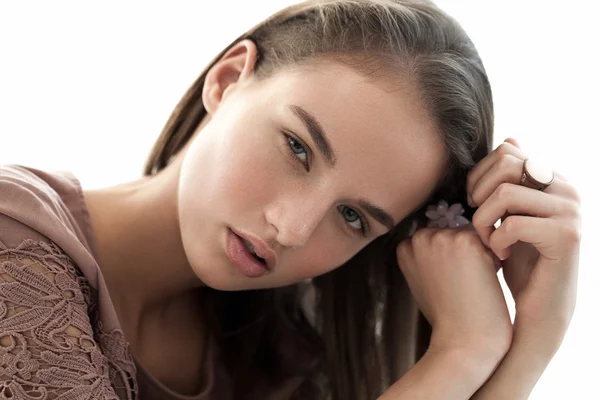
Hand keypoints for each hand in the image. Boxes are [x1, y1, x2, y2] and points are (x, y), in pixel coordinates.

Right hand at [396, 225, 512, 358]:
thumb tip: (445, 240)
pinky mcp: (467, 241)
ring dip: (478, 256)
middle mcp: (419, 238)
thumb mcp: (423, 282)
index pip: (436, 238)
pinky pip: (488, 243)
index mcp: (405, 247)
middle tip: (460, 284)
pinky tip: (483, 282)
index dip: (447, 259)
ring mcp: (442, 237)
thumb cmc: (447, 317)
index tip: (447, 282)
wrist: (461, 340)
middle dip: (463, 254)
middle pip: (454, 233)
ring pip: (472, 236)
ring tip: (471, 284)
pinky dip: (493, 261)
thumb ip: (427, 258)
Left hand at [467, 137, 581, 346]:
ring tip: (485, 240)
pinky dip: (495, 241)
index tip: (472, 202)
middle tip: (477, 221)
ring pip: (505, 193)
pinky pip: (513, 223)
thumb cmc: (518, 261)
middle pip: (506, 163)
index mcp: (553, 179)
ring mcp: (571, 210)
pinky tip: (500, 255)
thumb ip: (509, 181)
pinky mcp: (567, 236)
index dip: (478, 173)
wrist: (539, 308)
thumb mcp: (509, 214)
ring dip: (482, 219)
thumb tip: (511, 137)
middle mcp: (568, 188)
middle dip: (478, 192)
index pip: (508, 149)